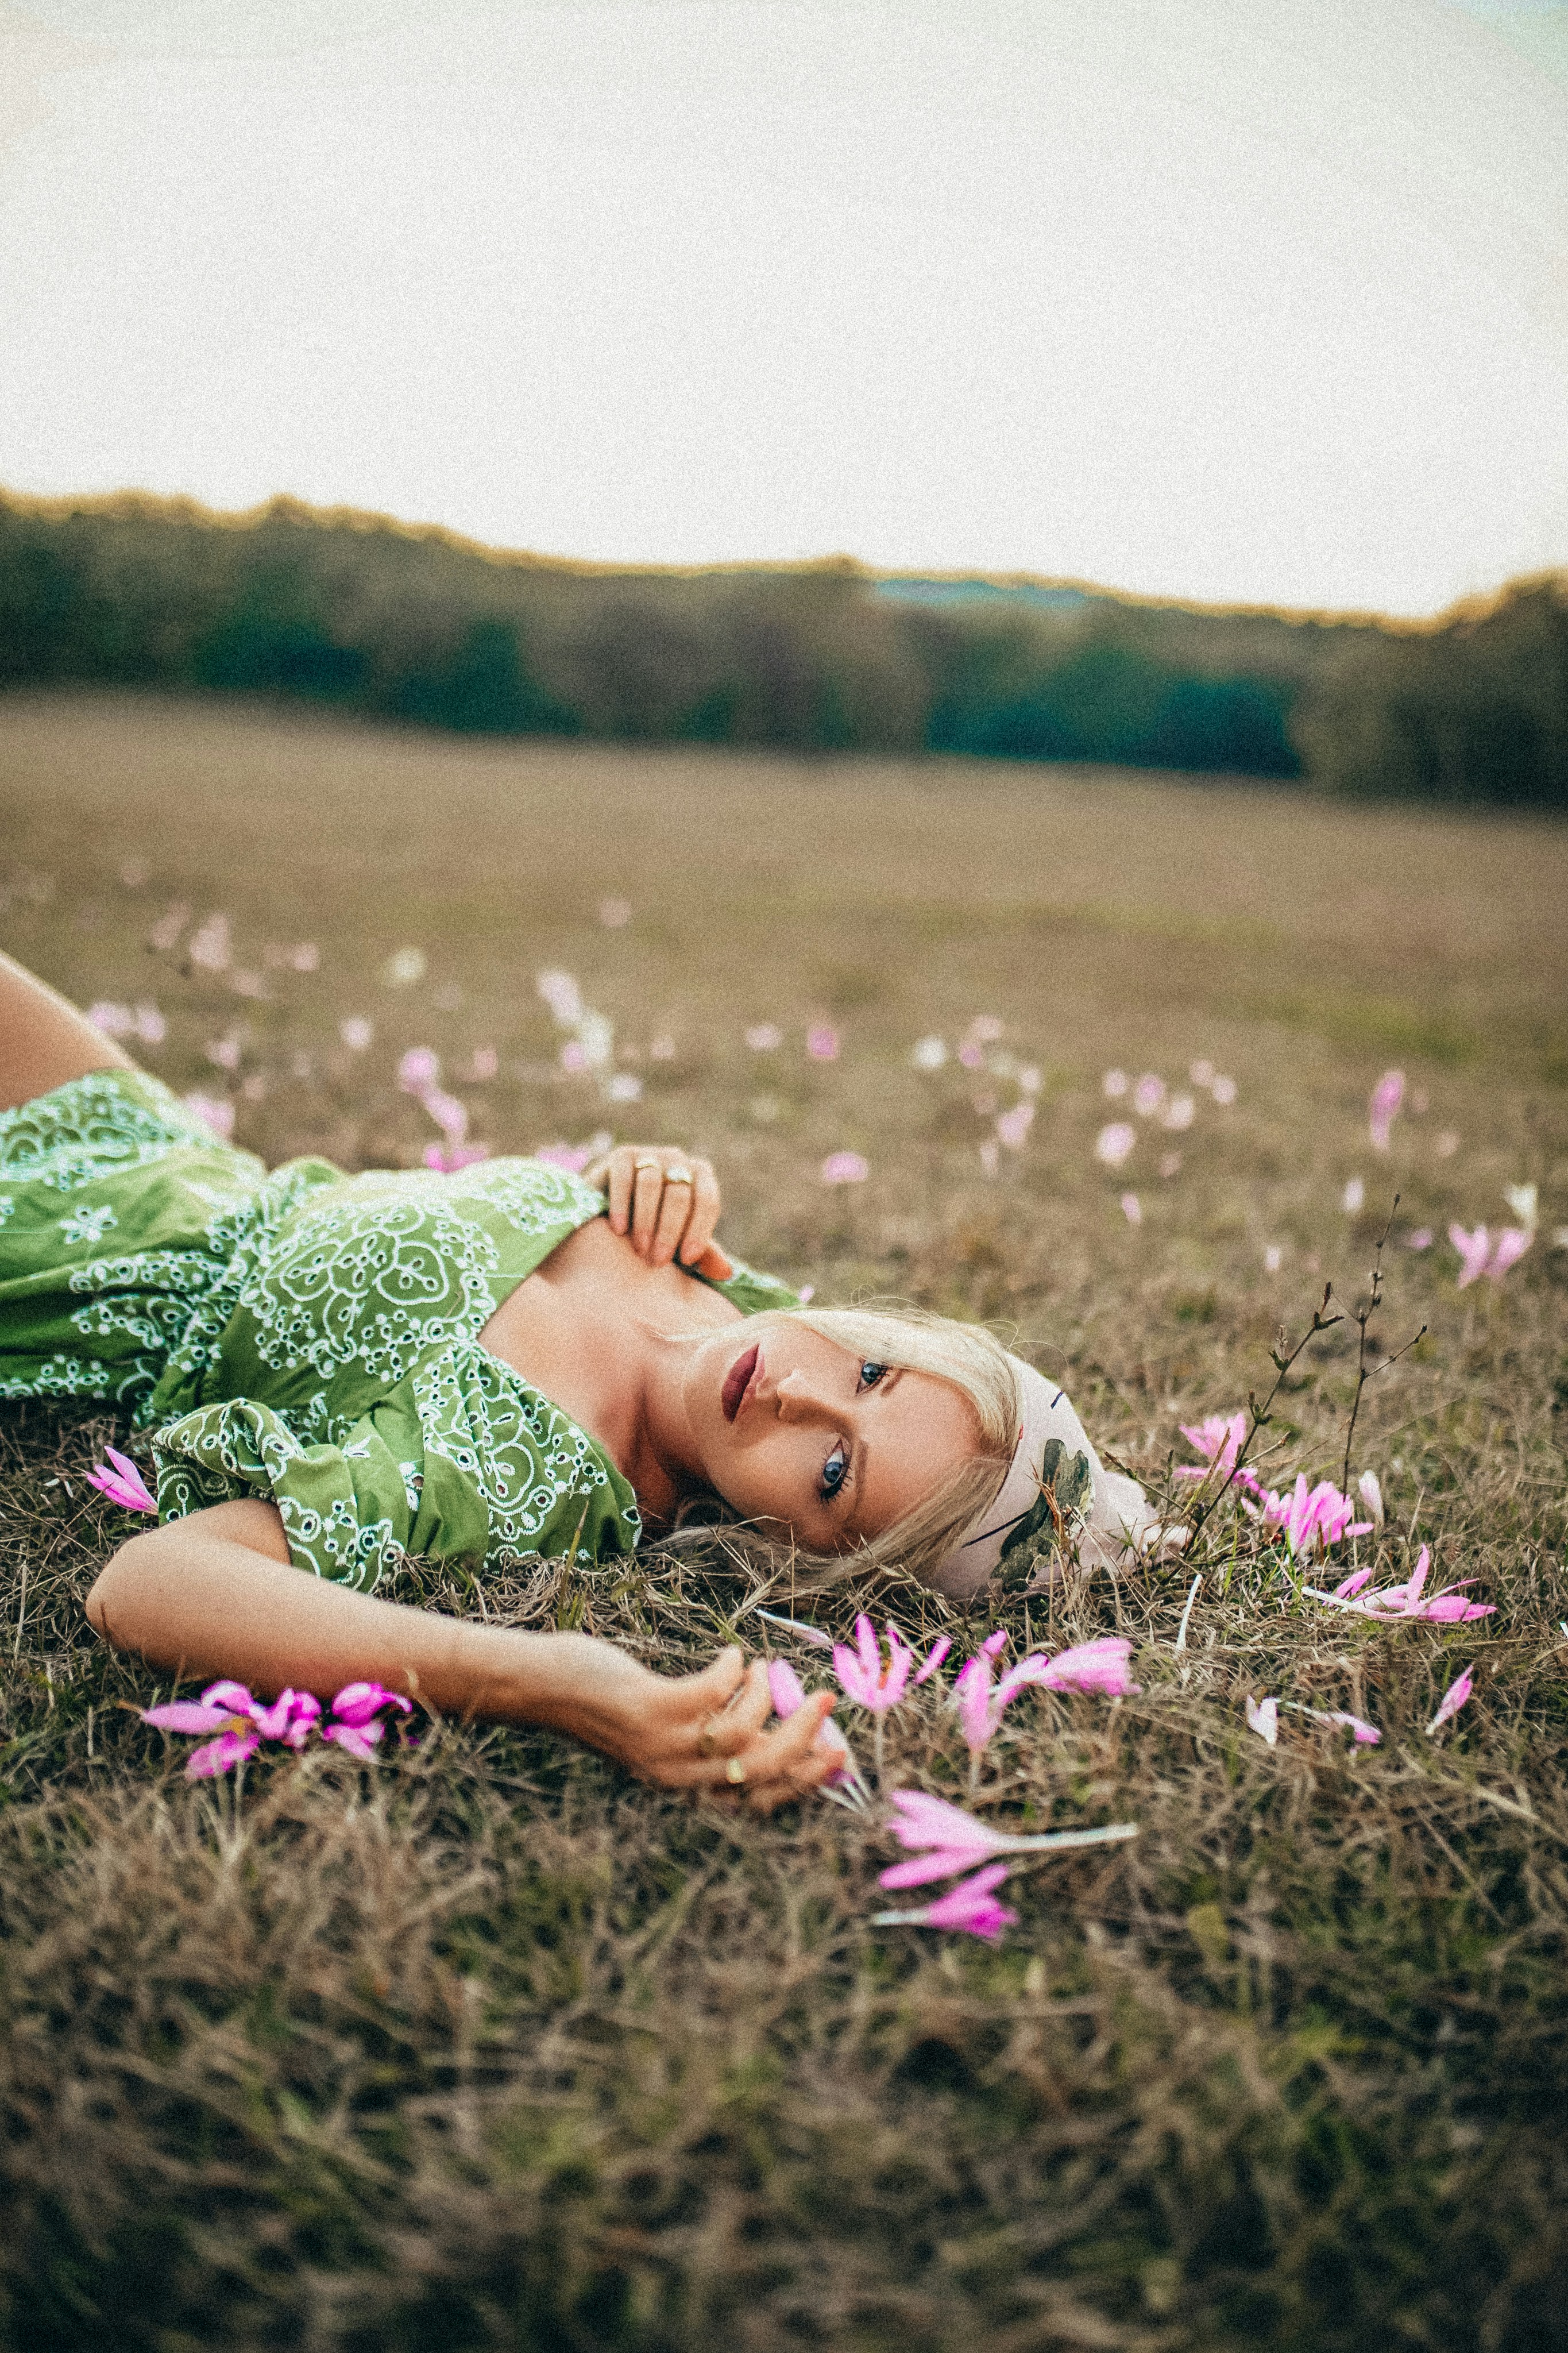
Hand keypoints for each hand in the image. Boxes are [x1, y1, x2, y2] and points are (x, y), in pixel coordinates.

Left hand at [542, 1638, 838, 1810]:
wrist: (546, 1689)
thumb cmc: (613, 1707)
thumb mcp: (670, 1734)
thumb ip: (719, 1736)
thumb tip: (782, 1726)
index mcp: (687, 1788)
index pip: (760, 1798)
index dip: (805, 1778)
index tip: (838, 1751)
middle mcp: (678, 1776)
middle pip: (761, 1767)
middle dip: (803, 1736)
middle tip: (823, 1699)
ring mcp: (664, 1744)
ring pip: (742, 1731)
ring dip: (764, 1694)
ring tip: (761, 1668)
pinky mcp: (652, 1709)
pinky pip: (714, 1691)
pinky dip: (733, 1669)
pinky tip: (731, 1656)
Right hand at [585, 1143, 731, 1276]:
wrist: (615, 1208)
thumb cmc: (657, 1226)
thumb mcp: (680, 1240)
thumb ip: (703, 1254)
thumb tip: (726, 1273)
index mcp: (701, 1176)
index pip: (707, 1201)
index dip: (698, 1231)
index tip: (687, 1260)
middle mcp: (678, 1160)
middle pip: (679, 1195)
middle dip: (669, 1231)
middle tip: (658, 1261)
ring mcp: (650, 1154)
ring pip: (650, 1184)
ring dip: (645, 1221)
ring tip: (639, 1249)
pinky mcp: (622, 1156)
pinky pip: (623, 1178)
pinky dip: (621, 1205)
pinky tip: (619, 1229)